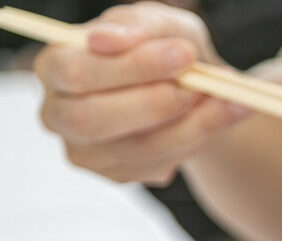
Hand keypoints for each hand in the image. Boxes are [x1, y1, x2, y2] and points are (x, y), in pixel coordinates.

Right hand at [34, 2, 250, 185]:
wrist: (190, 86)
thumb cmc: (164, 48)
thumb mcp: (160, 24)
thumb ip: (139, 26)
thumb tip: (108, 39)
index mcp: (55, 66)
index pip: (77, 72)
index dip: (132, 66)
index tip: (186, 54)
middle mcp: (59, 114)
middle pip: (92, 119)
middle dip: (156, 103)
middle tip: (202, 85)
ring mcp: (86, 151)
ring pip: (136, 148)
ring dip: (189, 124)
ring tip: (226, 100)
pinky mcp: (118, 174)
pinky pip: (158, 165)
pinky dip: (196, 140)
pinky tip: (216, 117)